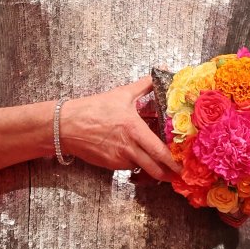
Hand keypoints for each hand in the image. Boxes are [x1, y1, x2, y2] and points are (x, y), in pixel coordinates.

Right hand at [61, 77, 179, 181]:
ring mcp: (118, 159)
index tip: (183, 165)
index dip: (173, 161)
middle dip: (168, 174)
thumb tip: (161, 73)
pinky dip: (135, 164)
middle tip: (178, 175)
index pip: (159, 151)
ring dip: (151, 169)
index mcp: (134, 129)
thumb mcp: (121, 94)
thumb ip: (144, 85)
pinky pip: (128, 166)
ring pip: (142, 168)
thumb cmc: (93, 108)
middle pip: (154, 168)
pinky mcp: (109, 165)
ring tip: (160, 167)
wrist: (66, 125)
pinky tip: (136, 157)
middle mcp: (128, 147)